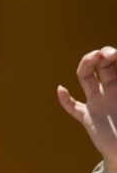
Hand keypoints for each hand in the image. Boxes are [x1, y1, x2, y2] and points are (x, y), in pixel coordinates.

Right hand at [57, 47, 116, 170]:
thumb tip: (100, 88)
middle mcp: (111, 90)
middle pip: (102, 65)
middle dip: (103, 54)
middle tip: (107, 53)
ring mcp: (98, 103)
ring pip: (86, 78)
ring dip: (85, 66)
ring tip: (91, 58)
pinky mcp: (89, 118)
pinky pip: (74, 107)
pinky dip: (65, 100)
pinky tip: (61, 89)